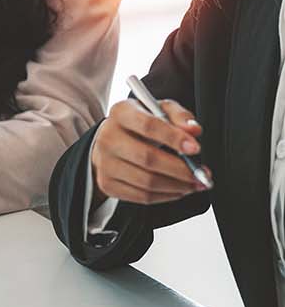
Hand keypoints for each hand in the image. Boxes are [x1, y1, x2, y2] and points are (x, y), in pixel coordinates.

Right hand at [90, 99, 207, 204]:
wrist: (110, 141)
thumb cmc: (139, 124)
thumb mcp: (159, 110)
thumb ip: (179, 116)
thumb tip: (193, 131)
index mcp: (121, 113)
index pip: (149, 126)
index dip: (174, 138)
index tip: (195, 148)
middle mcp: (108, 138)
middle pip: (147, 158)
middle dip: (180, 169)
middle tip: (201, 174)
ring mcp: (105, 164)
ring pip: (146, 181)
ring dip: (177, 186)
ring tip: (194, 184)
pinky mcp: (107, 184)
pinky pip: (141, 196)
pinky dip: (165, 196)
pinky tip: (178, 190)